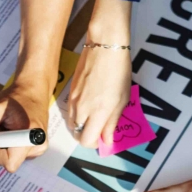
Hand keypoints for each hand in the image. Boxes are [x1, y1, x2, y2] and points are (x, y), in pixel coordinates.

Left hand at [0, 81, 49, 171]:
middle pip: (9, 161)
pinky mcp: (37, 147)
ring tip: (9, 127)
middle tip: (1, 127)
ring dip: (4, 145)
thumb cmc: (14, 97)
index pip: (9, 162)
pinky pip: (17, 153)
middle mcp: (38, 147)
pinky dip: (11, 145)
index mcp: (30, 137)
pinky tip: (14, 130)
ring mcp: (39, 148)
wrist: (33, 90)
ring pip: (12, 158)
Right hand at [67, 0, 133, 148]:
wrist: (104, 47)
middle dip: (87, 136)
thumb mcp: (122, 99)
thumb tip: (107, 140)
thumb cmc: (118, 71)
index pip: (87, 140)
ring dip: (82, 125)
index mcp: (99, 112)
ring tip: (95, 116)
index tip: (104, 139)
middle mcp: (83, 109)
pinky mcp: (70, 91)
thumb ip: (113, 122)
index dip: (95, 144)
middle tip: (100, 129)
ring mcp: (73, 100)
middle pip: (77, 135)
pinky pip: (70, 110)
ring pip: (72, 123)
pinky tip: (88, 104)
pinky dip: (78, 114)